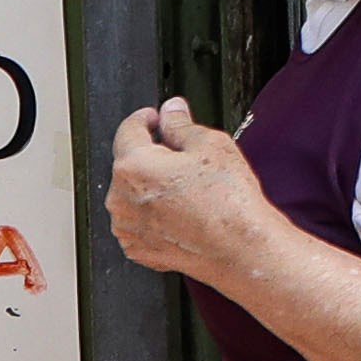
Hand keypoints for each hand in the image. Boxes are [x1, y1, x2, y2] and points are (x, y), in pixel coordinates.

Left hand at [104, 99, 274, 278]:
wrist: (240, 250)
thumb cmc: (228, 203)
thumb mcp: (210, 145)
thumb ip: (181, 123)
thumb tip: (171, 111)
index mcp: (132, 166)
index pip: (128, 129)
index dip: (146, 118)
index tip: (157, 118)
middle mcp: (120, 199)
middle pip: (130, 163)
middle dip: (153, 156)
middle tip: (186, 159)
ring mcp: (128, 228)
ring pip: (134, 194)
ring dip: (153, 187)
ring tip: (189, 190)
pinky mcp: (138, 249)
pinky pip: (140, 221)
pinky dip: (155, 214)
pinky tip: (184, 212)